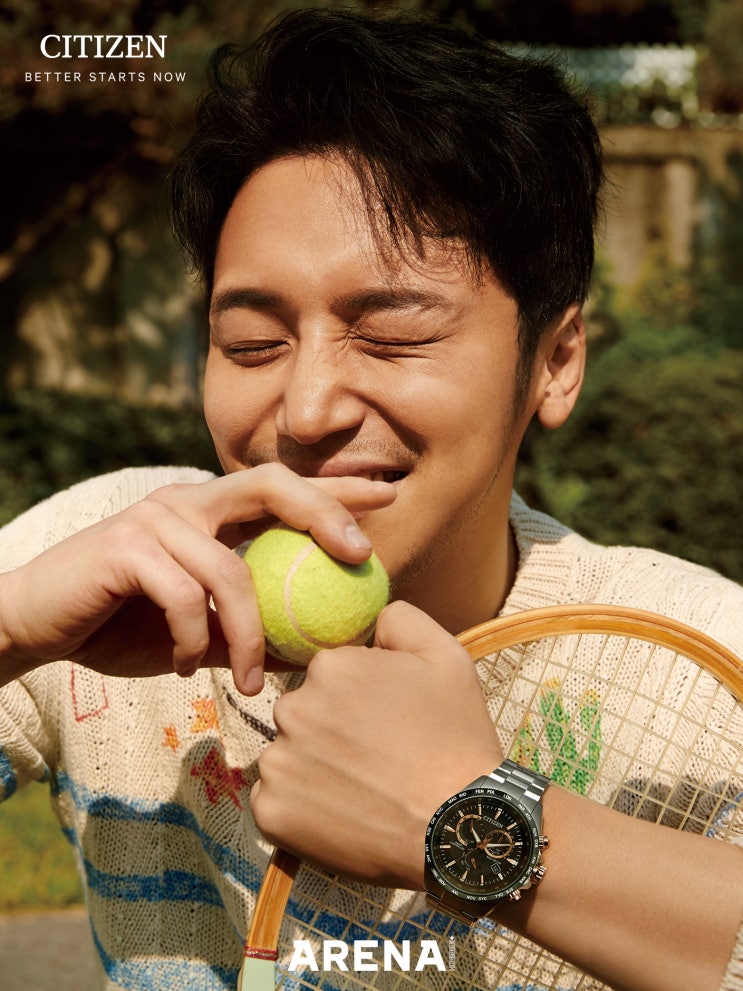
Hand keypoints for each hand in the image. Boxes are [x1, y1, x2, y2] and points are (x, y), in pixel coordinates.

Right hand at [0, 465, 394, 693]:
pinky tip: (180, 664)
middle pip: (269, 485)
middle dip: (323, 512)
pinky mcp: (124, 546)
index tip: (389, 497)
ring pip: (230, 569)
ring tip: (249, 679)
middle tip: (359, 555)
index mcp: (209, 512)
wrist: (34, 625)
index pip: (283, 489)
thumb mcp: (194, 630)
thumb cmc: (118, 625)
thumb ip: (243, 629)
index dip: (337, 491)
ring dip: (250, 633)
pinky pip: (184, 595)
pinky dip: (193, 637)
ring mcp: (155, 519)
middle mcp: (187, 502)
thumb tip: (306, 653)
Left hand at [250, 600, 502, 887]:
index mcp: (330, 666)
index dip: (360, 697)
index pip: (330, 674)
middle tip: (376, 758)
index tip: (387, 722)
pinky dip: (300, 809)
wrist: (457, 826)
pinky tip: (342, 815)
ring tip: (362, 790)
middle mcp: (293, 708)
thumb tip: (371, 618)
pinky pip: (275, 800)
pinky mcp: (270, 812)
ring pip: (288, 755)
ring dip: (314, 768)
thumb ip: (400, 619)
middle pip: (304, 712)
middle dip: (331, 730)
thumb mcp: (447, 656)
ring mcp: (278, 762)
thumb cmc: (456, 740)